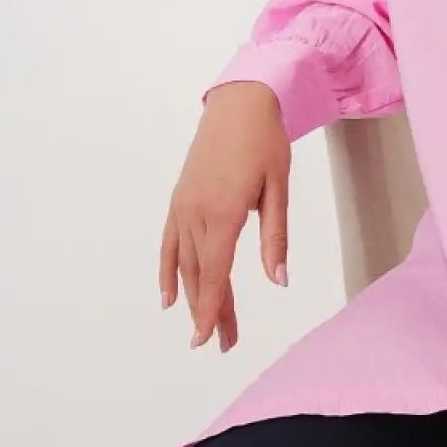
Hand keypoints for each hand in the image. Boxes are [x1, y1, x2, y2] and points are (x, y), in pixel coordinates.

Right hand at [159, 81, 290, 351]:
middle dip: (210, 311)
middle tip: (223, 345)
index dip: (212, 309)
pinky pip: (169, 242)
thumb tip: (279, 280)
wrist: (239, 101)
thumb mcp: (278, 187)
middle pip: (200, 274)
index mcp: (224, 212)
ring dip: (192, 298)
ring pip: (184, 263)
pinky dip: (167, 270)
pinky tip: (168, 295)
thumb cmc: (265, 141)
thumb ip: (275, 236)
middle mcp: (196, 213)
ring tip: (204, 327)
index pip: (215, 273)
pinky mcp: (179, 198)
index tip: (209, 340)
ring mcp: (183, 206)